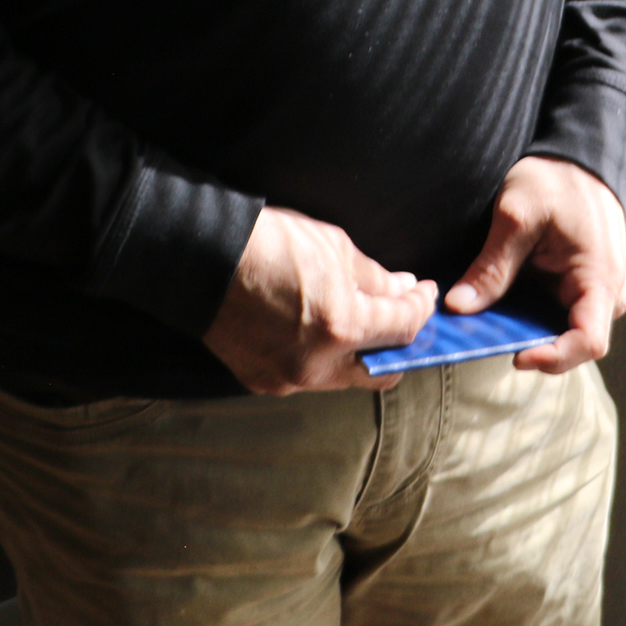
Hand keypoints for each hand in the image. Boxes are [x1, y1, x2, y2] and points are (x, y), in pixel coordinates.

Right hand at [203, 206, 439, 395]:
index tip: (423, 293)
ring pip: (344, 376)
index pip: (404, 329)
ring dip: (360, 351)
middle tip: (402, 316)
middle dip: (398, 344)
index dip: (421, 309)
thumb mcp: (334, 247)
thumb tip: (402, 290)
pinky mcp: (264, 382)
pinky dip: (324, 356)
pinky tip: (320, 329)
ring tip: (360, 317)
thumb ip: (375, 278)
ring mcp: (289, 379)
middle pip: (382, 370)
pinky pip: (309, 376)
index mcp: (342, 327)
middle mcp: (318, 365)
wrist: (201, 257)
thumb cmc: (269, 243)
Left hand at [446, 155, 625, 373]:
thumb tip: (459, 307)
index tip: (515, 355)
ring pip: (563, 329)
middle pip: (572, 342)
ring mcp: (598, 290)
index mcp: (600, 279)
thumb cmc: (557, 178)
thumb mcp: (517, 216)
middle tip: (487, 334)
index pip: (588, 343)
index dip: (552, 358)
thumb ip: (492, 266)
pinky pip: (560, 311)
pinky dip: (532, 312)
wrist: (580, 154)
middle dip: (530, 344)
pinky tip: (504, 301)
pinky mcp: (584, 284)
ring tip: (490, 317)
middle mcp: (607, 293)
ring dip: (528, 328)